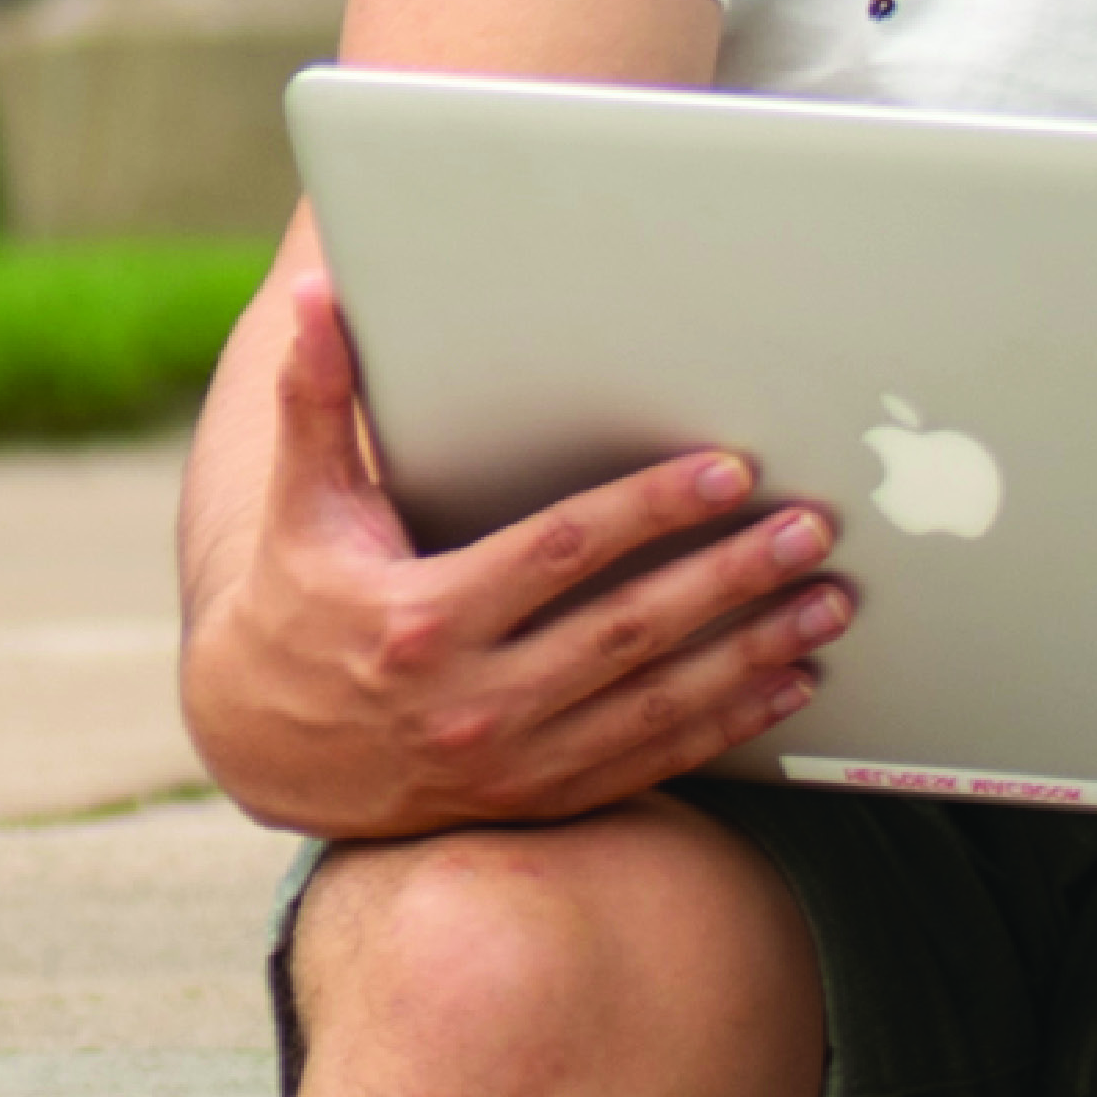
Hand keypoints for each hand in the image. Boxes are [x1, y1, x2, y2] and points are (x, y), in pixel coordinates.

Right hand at [173, 253, 847, 838]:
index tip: (727, 472)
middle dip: (730, 576)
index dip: (649, 509)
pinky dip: (727, 724)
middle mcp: (473, 698)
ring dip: (751, 651)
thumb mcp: (298, 503)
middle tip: (810, 530)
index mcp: (422, 618)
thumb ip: (317, 400)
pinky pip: (651, 761)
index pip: (560, 551)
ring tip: (828, 602)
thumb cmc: (297, 601)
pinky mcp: (538, 797)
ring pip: (655, 702)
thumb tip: (321, 300)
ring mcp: (512, 759)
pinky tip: (788, 683)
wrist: (269, 749)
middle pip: (628, 629)